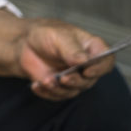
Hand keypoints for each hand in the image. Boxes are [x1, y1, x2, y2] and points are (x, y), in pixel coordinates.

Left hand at [0, 10, 114, 100]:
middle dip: (75, 81)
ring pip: (75, 90)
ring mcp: (75, 78)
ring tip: (45, 80)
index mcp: (92, 49)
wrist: (24, 45)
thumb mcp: (59, 36)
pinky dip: (47, 92)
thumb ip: (72, 49)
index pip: (107, 61)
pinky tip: (37, 84)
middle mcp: (87, 65)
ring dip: (59, 88)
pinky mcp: (62, 88)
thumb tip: (84, 61)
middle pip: (90, 80)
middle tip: (62, 78)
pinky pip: (59, 96)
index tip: (87, 70)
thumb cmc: (45, 35)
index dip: (101, 68)